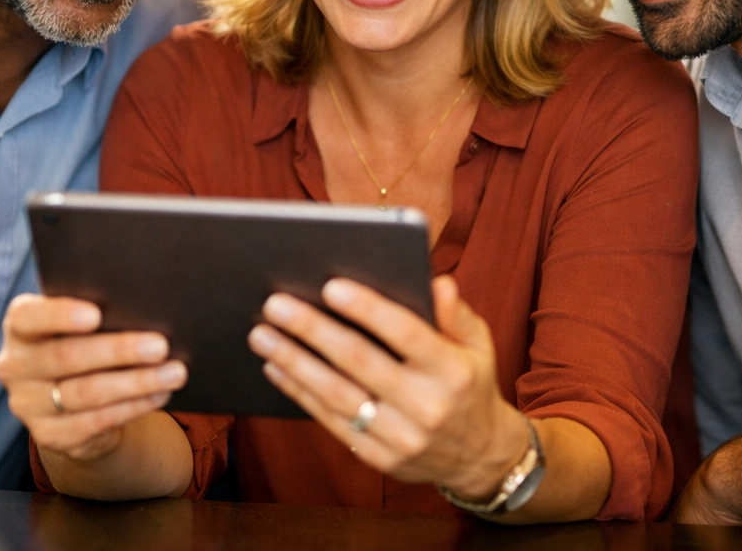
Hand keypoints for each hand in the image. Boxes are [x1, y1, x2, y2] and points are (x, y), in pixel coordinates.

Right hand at [0, 293, 187, 462]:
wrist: (72, 395)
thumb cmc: (84, 338)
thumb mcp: (81, 321)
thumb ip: (100, 309)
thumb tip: (147, 303)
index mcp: (20, 326)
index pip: (29, 316)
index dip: (60, 315)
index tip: (97, 314)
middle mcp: (15, 365)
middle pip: (66, 356)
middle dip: (119, 351)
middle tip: (161, 345)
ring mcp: (28, 404)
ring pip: (85, 393)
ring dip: (136, 382)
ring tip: (174, 372)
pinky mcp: (49, 435)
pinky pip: (95, 421)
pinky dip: (133, 406)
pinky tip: (160, 394)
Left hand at [246, 275, 528, 499]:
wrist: (480, 456)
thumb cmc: (470, 382)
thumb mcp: (477, 343)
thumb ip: (455, 313)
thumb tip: (437, 282)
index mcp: (452, 370)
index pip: (405, 332)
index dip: (367, 309)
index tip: (330, 285)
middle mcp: (426, 406)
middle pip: (360, 362)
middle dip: (313, 330)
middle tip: (275, 304)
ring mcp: (401, 437)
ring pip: (337, 395)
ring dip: (294, 362)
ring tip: (262, 334)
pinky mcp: (379, 458)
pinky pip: (332, 421)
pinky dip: (299, 393)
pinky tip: (276, 366)